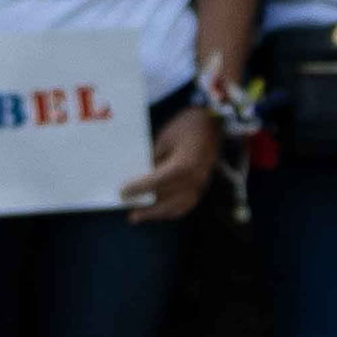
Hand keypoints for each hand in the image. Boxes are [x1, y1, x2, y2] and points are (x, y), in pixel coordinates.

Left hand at [125, 100, 217, 222]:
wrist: (213, 121)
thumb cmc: (186, 125)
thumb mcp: (165, 138)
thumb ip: (154, 159)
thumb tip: (140, 176)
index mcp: (184, 165)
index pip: (156, 182)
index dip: (138, 188)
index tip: (123, 193)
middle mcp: (194, 179)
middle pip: (167, 201)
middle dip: (147, 209)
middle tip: (131, 215)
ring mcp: (201, 184)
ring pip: (178, 207)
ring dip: (159, 214)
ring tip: (141, 216)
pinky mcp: (203, 184)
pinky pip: (188, 204)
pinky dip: (172, 210)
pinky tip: (160, 211)